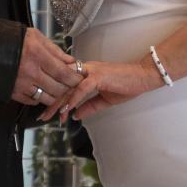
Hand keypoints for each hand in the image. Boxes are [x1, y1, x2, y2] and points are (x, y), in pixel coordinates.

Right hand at [12, 28, 82, 106]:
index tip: (80, 77)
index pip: (63, 72)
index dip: (75, 78)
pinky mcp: (14, 93)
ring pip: (48, 98)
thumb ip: (55, 50)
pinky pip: (33, 101)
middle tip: (71, 84)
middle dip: (68, 88)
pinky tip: (41, 89)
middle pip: (58, 88)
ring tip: (57, 87)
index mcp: (37, 55)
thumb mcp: (35, 37)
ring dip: (56, 95)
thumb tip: (71, 62)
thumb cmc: (12, 40)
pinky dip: (40, 98)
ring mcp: (22, 85)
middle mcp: (30, 72)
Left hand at [41, 58, 161, 122]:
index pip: (66, 86)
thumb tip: (75, 115)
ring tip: (52, 115)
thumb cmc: (126, 85)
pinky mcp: (99, 76)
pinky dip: (74, 98)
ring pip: (69, 86)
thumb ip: (89, 106)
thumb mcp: (104, 100)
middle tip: (43, 116)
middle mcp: (85, 70)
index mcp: (86, 74)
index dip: (56, 100)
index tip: (49, 113)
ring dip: (60, 102)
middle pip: (63, 85)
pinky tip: (67, 109)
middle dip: (51, 101)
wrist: (143, 77)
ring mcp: (92, 71)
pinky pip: (83, 88)